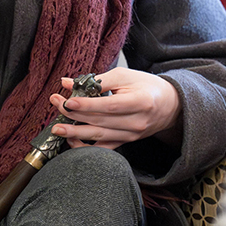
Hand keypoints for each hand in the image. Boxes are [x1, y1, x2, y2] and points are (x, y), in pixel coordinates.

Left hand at [49, 69, 181, 149]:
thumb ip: (98, 80)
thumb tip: (69, 82)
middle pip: (101, 121)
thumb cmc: (147, 86)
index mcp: (141, 102)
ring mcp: (131, 136)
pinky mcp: (125, 142)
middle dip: (75, 114)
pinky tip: (71, 139)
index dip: (88, 105)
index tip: (68, 101)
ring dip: (75, 132)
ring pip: (99, 137)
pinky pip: (103, 149)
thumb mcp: (126, 76)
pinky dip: (85, 147)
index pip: (110, 105)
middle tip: (56, 105)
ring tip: (57, 128)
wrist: (169, 105)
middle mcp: (136, 122)